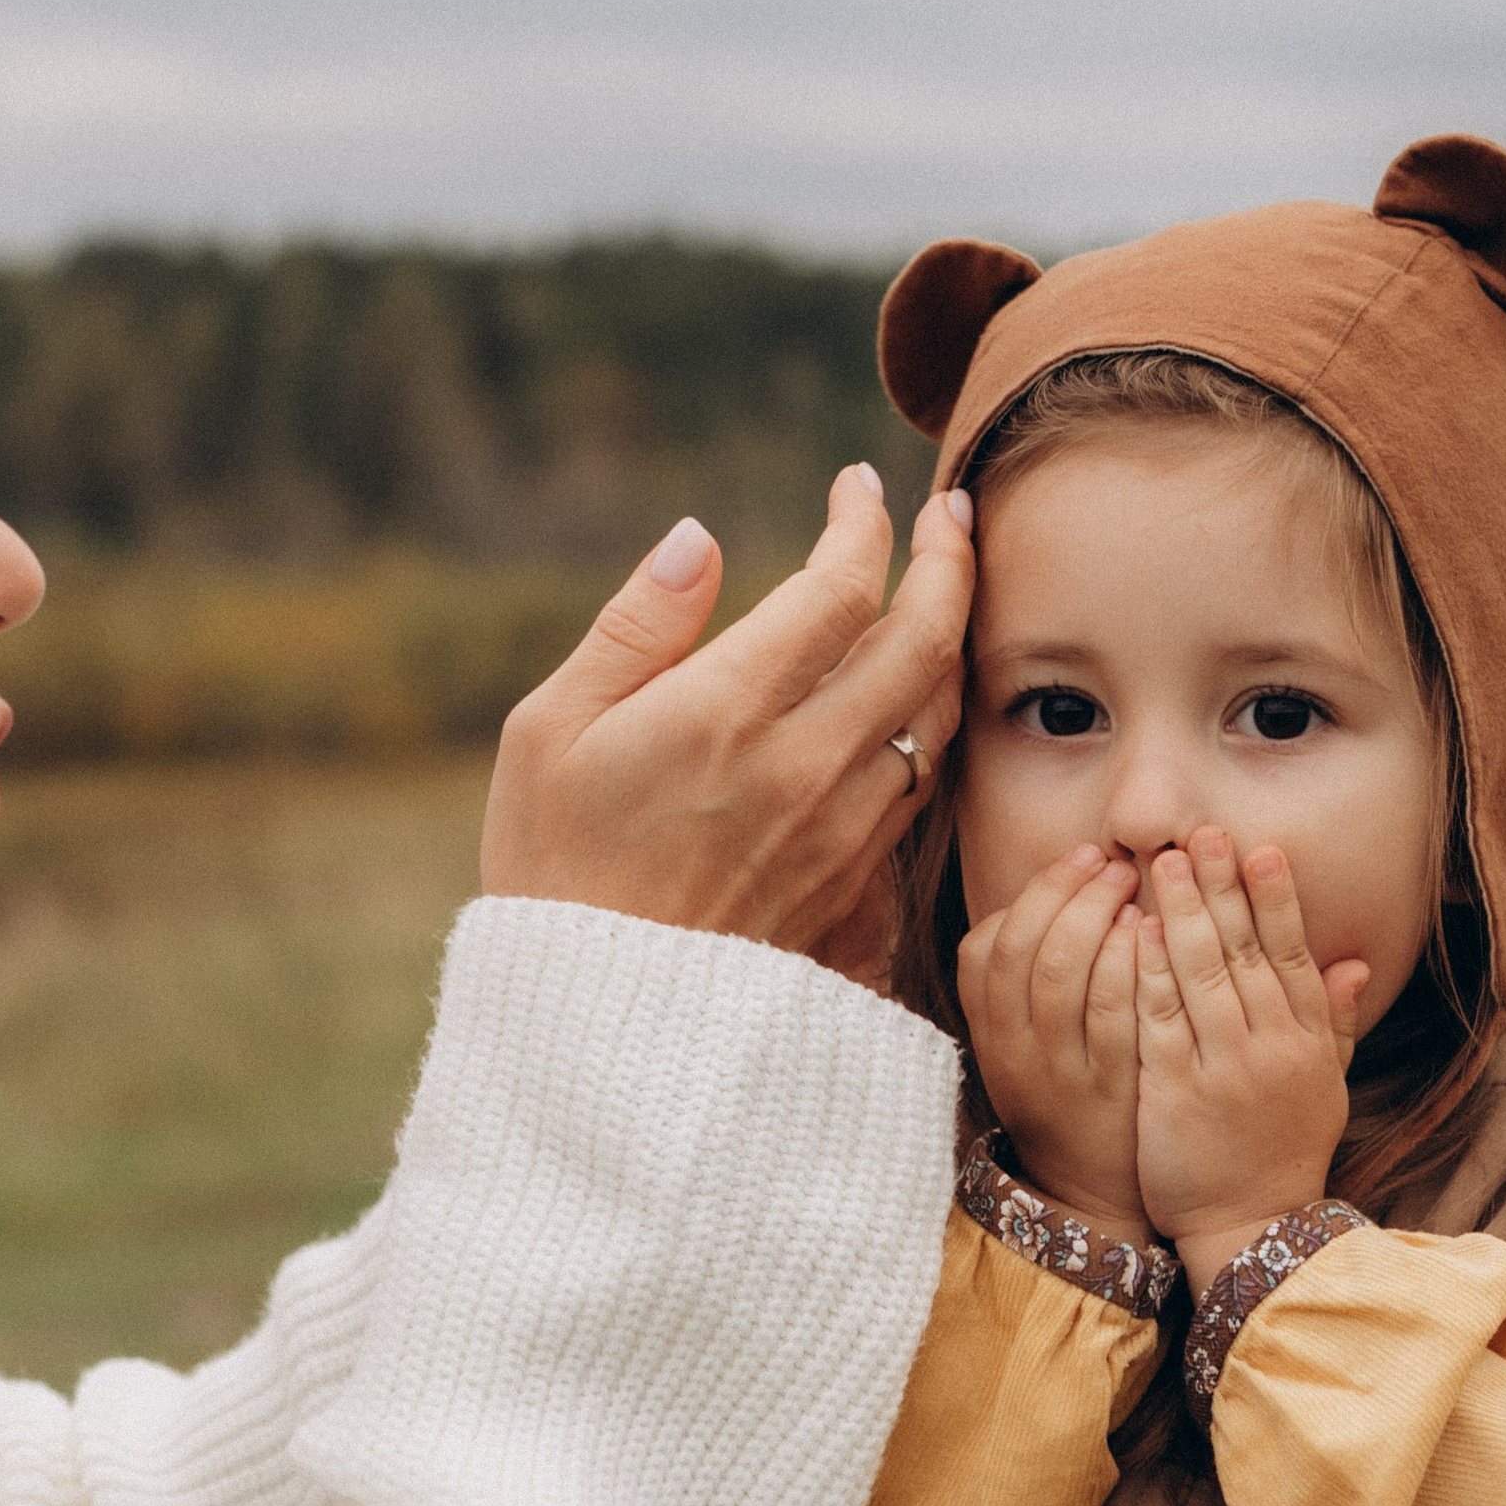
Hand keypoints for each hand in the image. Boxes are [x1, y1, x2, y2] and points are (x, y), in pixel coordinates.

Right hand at [478, 473, 968, 954]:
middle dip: (951, 558)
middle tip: (949, 514)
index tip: (856, 488)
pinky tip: (919, 689)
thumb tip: (699, 539)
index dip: (863, 524)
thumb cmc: (551, 865)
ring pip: (938, 710)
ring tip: (947, 587)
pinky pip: (921, 777)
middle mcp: (801, 765)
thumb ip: (635, 627)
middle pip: (924, 639)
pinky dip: (935, 715)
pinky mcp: (851, 875)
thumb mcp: (549, 731)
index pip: (839, 589)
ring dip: (955, 635)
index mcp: (723, 714)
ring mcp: (838, 826)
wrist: (594, 1016)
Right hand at [956, 846, 1150, 1241]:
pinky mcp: (1108, 1088)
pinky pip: (1111, 1012)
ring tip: (1135, 885)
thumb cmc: (1072, 1100)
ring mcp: (1059, 1070)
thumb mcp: (1026, 1047)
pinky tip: (1152, 932)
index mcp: (990, 1034)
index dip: (1032, 894)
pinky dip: (1128, 962)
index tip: (1079, 860)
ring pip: (1061, 971)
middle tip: (1112, 862)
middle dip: (1066, 890)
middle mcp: (1014, 1050)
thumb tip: (1061, 891)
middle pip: (1023, 947)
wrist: (1095, 1195)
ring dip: (1097, 914)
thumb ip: (1031, 982)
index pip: (986, 945)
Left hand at [1133, 830, 1368, 1290]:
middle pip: (1247, 950)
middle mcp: (1273, 1046)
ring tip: (1163, 863)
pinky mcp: (1179, 1091)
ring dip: (1183, 913)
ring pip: (1204, 974)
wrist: (1253, 1226)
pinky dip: (1149, 972)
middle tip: (1200, 833)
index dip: (1277, 899)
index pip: (1294, 954)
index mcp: (1309, 1040)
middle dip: (1223, 887)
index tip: (1261, 848)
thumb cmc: (1283, 1153)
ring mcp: (1226, 1067)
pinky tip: (1134, 932)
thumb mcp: (1324, 1087)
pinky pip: (1162, 1020)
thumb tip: (1354, 963)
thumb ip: (1334, 1022)